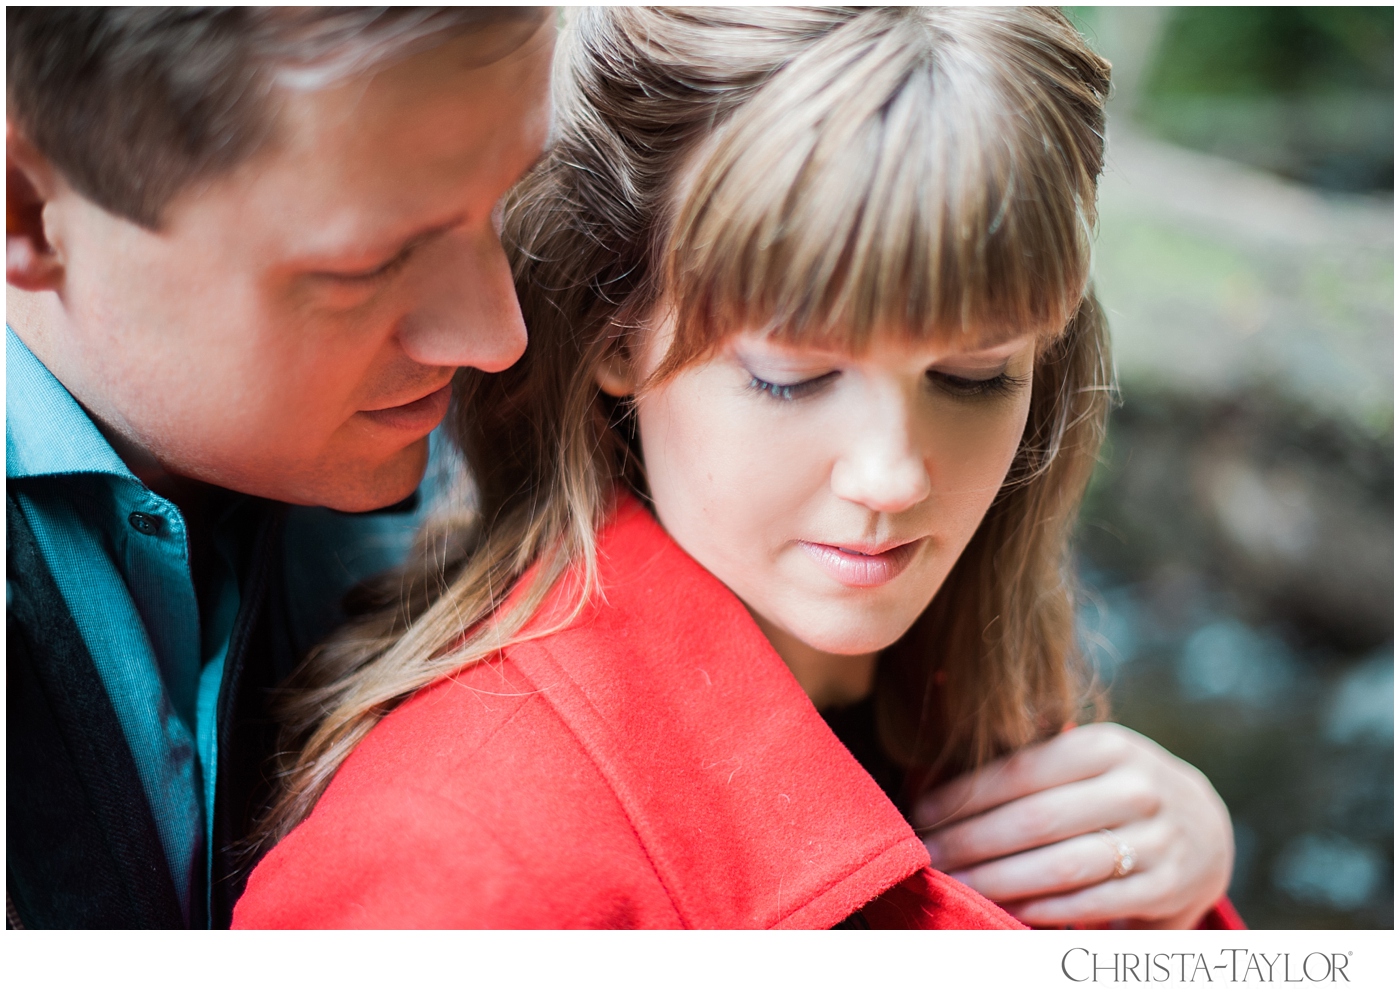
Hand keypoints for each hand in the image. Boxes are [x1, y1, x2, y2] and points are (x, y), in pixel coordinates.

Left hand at [913, 723, 1233, 928]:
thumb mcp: (1085, 758)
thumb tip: (932, 772)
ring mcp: (1157, 838)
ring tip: (954, 884)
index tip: (920, 814)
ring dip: (998, 880)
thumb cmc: (1113, 789)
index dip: (964, 795)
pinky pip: (1091, 902)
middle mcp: (1137, 787)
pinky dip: (1042, 908)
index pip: (1020, 771)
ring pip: (1061, 865)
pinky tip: (1002, 908)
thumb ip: (1026, 760)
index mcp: (1106, 746)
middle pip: (1034, 820)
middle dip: (970, 842)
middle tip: (927, 856)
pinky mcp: (1167, 886)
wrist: (1202, 829)